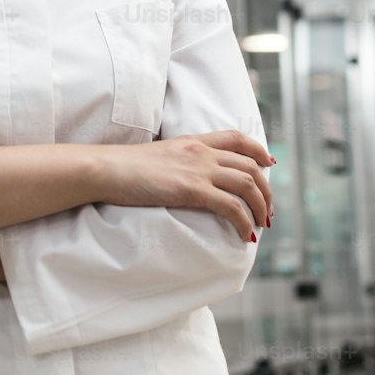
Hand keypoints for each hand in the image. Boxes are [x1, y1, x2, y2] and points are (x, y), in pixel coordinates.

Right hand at [100, 131, 273, 241]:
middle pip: (250, 166)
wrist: (106, 169)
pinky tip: (244, 236)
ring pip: (247, 185)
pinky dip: (244, 222)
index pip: (236, 138)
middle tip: (267, 211)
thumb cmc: (123, 167)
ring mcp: (198, 169)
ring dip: (261, 207)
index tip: (269, 163)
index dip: (258, 150)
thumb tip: (185, 177)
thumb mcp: (158, 156)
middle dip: (266, 190)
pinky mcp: (192, 190)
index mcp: (193, 141)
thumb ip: (178, 161)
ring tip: (261, 225)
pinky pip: (231, 207)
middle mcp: (201, 151)